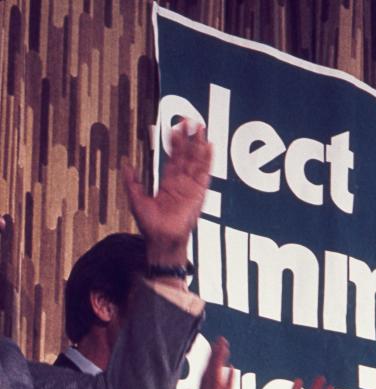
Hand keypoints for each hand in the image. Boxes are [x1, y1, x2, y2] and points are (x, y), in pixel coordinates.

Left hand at [124, 121, 211, 266]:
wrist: (162, 239)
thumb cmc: (151, 225)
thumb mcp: (136, 200)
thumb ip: (132, 182)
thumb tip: (126, 165)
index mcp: (169, 183)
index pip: (173, 158)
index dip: (175, 143)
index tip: (176, 128)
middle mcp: (181, 182)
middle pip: (187, 155)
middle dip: (189, 138)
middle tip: (191, 120)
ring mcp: (191, 187)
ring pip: (196, 161)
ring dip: (199, 144)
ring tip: (201, 128)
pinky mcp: (198, 193)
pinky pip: (204, 173)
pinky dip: (207, 160)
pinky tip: (209, 147)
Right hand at [186, 337, 232, 388]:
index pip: (205, 378)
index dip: (210, 362)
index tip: (215, 348)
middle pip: (209, 374)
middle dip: (215, 356)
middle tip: (221, 339)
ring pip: (215, 381)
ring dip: (220, 363)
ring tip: (225, 347)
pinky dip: (227, 383)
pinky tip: (231, 371)